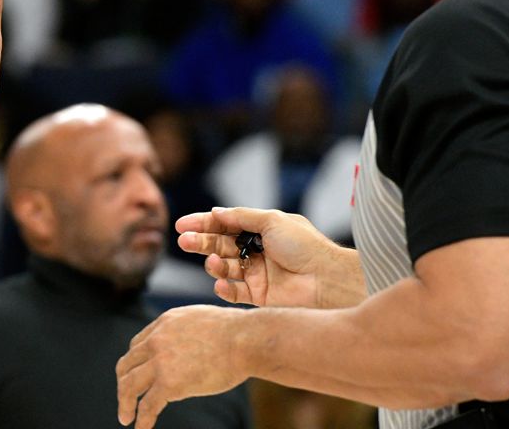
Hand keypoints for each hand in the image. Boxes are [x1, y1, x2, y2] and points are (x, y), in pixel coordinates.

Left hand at [115, 305, 248, 428]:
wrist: (245, 339)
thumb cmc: (236, 332)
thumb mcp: (201, 320)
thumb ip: (185, 331)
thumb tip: (188, 346)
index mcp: (164, 323)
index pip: (138, 344)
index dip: (135, 362)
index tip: (137, 375)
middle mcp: (157, 340)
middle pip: (127, 364)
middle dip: (123, 382)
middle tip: (125, 398)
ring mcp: (161, 362)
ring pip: (129, 385)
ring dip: (125, 403)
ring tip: (125, 417)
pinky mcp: (169, 383)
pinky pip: (147, 406)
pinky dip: (142, 420)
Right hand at [176, 207, 359, 308]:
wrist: (327, 280)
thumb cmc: (305, 246)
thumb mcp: (272, 220)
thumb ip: (241, 216)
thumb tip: (215, 212)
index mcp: (261, 230)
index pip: (226, 225)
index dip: (203, 224)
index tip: (182, 225)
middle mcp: (257, 251)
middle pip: (221, 245)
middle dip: (202, 243)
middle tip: (184, 242)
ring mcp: (257, 274)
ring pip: (225, 268)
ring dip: (214, 264)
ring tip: (212, 263)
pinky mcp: (259, 296)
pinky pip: (234, 292)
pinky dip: (224, 288)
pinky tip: (221, 283)